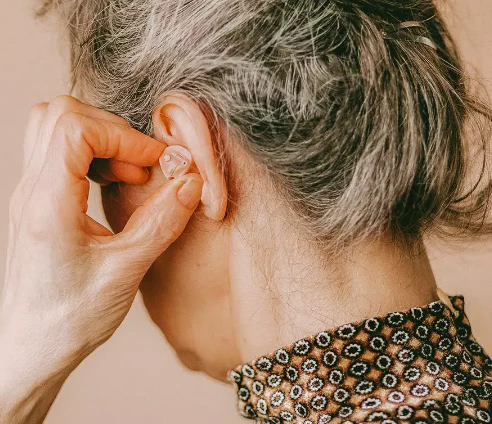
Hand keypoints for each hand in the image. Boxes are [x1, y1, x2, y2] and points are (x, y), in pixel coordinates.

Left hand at [0, 96, 202, 422]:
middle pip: (60, 115)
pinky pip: (57, 152)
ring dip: (100, 138)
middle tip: (141, 165)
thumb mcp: (126, 271)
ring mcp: (29, 194)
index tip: (154, 160)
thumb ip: (161, 222)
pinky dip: (91, 154)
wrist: (33, 345)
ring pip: (53, 127)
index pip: (75, 129)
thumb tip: (189, 183)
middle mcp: (31, 191)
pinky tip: (113, 183)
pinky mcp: (37, 202)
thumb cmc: (70, 317)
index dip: (123, 134)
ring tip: (129, 173)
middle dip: (113, 129)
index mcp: (47, 205)